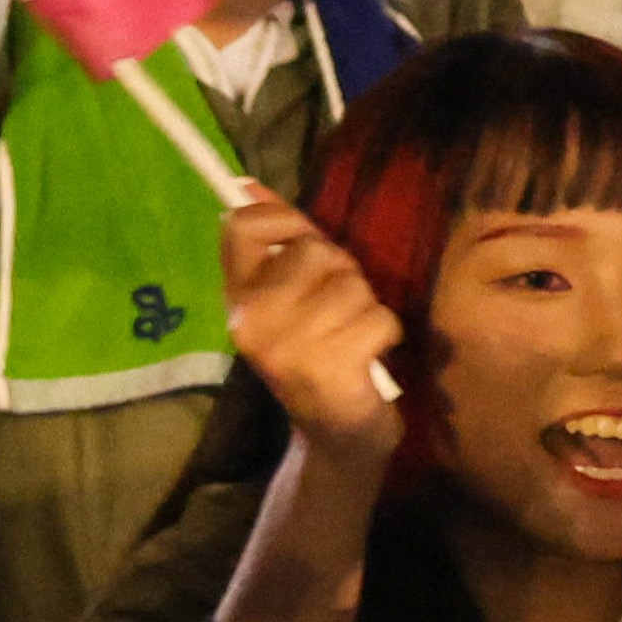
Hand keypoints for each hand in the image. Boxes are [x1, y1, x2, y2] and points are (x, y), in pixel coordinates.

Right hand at [220, 187, 407, 467]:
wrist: (336, 437)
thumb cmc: (317, 355)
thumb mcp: (288, 296)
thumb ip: (275, 242)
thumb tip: (247, 184)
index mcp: (237, 300)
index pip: (245, 228)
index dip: (283, 220)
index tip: (301, 242)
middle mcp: (252, 321)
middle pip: (314, 250)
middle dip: (341, 274)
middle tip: (336, 312)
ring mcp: (287, 346)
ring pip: (352, 284)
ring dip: (366, 307)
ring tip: (351, 337)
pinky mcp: (327, 367)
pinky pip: (378, 317)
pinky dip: (384, 334)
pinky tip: (366, 358)